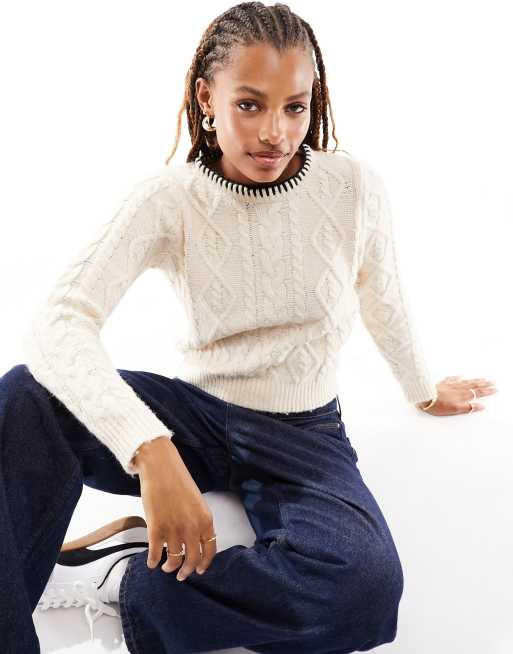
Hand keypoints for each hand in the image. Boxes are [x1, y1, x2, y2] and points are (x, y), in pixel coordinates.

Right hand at [131, 436, 216, 580]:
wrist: (161, 467)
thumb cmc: (178, 480)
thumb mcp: (196, 501)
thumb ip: (198, 521)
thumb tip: (194, 539)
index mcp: (206, 519)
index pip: (210, 550)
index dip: (204, 563)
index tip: (199, 570)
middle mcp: (192, 528)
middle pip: (192, 560)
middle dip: (186, 571)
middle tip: (181, 575)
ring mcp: (174, 530)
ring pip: (174, 560)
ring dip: (170, 567)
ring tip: (166, 566)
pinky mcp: (156, 529)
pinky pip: (155, 554)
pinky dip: (153, 561)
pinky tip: (152, 562)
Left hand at [415, 375, 497, 415]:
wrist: (424, 398)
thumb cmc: (438, 405)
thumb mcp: (455, 410)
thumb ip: (468, 408)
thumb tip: (480, 406)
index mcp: (462, 395)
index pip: (477, 392)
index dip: (486, 391)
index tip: (494, 389)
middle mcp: (458, 389)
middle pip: (473, 386)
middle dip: (484, 384)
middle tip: (492, 382)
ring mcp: (450, 385)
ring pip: (465, 381)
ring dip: (475, 380)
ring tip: (482, 378)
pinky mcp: (443, 383)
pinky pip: (452, 378)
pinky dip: (457, 377)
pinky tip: (461, 375)